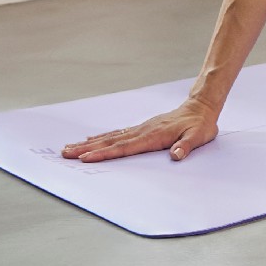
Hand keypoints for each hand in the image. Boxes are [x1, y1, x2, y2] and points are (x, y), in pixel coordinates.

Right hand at [62, 97, 219, 163]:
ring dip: (89, 144)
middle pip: (110, 142)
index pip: (124, 147)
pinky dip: (101, 138)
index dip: (105, 154)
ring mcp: (140, 129)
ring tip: (69, 148)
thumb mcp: (199, 136)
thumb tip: (176, 155)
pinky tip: (90, 140)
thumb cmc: (200, 125)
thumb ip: (187, 146)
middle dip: (87, 149)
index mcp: (153, 136)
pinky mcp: (141, 128)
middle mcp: (142, 131)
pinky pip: (116, 134)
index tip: (86, 158)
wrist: (200, 108)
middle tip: (65, 154)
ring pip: (109, 137)